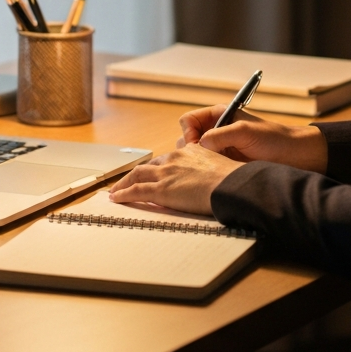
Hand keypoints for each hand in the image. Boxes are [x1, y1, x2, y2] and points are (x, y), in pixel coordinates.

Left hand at [108, 144, 241, 214]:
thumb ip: (213, 171)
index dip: (158, 167)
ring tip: (116, 191)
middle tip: (127, 181)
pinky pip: (136, 191)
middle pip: (149, 165)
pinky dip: (124, 194)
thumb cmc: (233, 180)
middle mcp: (175, 159)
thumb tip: (217, 182)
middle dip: (135, 174)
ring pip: (137, 175)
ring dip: (124, 183)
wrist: (232, 185)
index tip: (153, 173)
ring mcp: (166, 173)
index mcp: (191, 152)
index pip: (168, 159)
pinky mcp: (161, 190)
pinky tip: (117, 199)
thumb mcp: (222, 167)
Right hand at [177, 105, 327, 172]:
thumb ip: (220, 135)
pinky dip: (205, 173)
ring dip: (197, 163)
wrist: (296, 157)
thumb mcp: (245, 132)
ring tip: (210, 169)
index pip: (188, 120)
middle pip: (187, 139)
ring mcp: (220, 150)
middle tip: (203, 160)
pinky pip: (205, 169)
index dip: (188, 132)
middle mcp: (216, 131)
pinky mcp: (224, 166)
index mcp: (219, 116)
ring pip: (194, 156)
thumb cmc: (274, 139)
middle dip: (190, 150)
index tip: (197, 145)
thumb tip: (199, 146)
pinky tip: (215, 177)